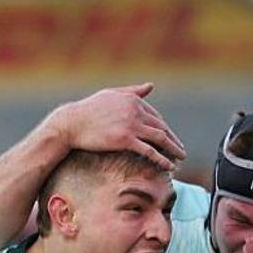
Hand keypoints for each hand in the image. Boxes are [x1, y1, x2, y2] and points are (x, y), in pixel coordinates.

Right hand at [43, 83, 186, 169]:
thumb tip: (151, 85)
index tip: (170, 138)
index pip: (155, 116)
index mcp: (133, 99)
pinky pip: (149, 151)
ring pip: (160, 138)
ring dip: (173, 149)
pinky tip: (169, 166)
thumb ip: (133, 91)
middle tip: (181, 151)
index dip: (164, 128)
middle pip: (161, 127)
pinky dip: (161, 159)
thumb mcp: (111, 95)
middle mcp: (135, 110)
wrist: (71, 123)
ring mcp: (131, 124)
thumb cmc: (88, 110)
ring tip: (180, 158)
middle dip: (173, 140)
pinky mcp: (125, 139)